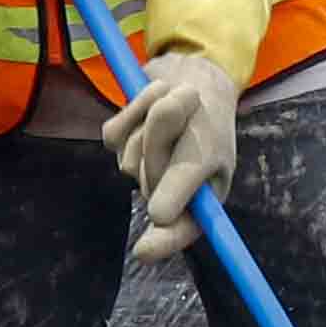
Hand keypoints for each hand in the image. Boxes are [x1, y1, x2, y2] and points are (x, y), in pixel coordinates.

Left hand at [102, 52, 239, 262]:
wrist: (193, 75)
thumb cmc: (211, 117)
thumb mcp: (208, 143)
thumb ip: (185, 172)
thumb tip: (157, 214)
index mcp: (196, 199)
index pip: (180, 230)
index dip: (163, 243)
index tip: (143, 251)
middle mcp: (163, 189)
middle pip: (148, 182)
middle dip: (165, 145)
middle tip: (190, 117)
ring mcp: (137, 166)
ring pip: (128, 156)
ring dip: (153, 120)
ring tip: (178, 101)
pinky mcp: (118, 142)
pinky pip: (114, 133)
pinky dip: (134, 108)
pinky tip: (155, 96)